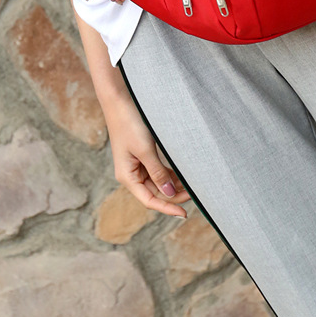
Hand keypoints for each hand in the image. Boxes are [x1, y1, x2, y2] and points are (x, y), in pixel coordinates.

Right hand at [106, 95, 189, 217]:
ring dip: (173, 185)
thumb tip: (170, 193)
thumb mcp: (146, 150)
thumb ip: (158, 172)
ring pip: (157, 182)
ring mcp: (136, 166)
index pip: (150, 200)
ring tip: (192, 184)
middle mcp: (131, 174)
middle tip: (195, 193)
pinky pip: (157, 171)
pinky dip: (169, 174)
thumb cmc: (130, 125)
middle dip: (174, 195)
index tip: (184, 214)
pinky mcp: (142, 156)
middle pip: (155, 193)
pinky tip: (182, 174)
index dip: (167, 208)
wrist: (120, 102)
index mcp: (127, 177)